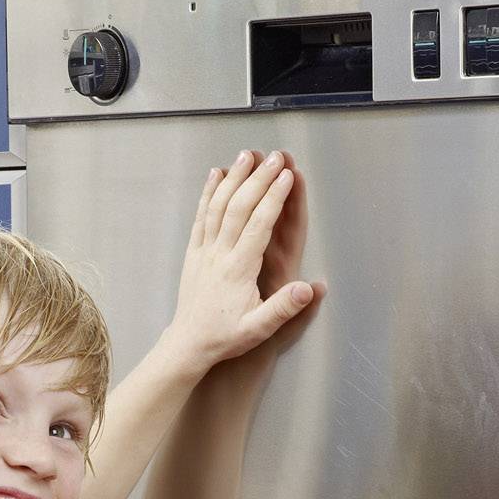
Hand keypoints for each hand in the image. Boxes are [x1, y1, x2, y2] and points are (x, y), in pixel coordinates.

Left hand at [157, 150, 322, 377]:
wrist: (188, 344)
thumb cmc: (225, 336)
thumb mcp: (258, 329)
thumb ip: (283, 307)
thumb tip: (311, 288)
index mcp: (238, 269)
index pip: (258, 224)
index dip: (273, 197)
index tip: (287, 176)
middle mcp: (219, 254)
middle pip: (239, 206)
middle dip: (258, 178)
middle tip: (275, 156)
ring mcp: (204, 250)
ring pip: (218, 205)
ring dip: (233, 177)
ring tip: (248, 154)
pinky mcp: (193, 251)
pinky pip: (201, 216)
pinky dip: (208, 192)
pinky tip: (216, 174)